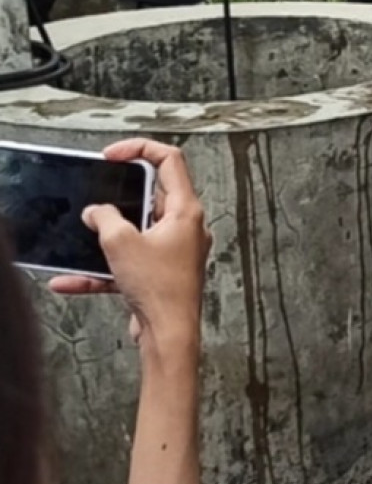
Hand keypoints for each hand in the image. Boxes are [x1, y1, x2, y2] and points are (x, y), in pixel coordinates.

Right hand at [49, 139, 210, 345]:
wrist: (169, 333)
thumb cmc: (161, 289)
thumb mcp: (121, 242)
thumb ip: (105, 218)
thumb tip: (97, 212)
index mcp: (186, 210)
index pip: (170, 161)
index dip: (141, 149)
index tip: (114, 155)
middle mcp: (186, 227)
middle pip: (153, 195)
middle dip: (121, 195)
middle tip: (99, 196)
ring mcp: (175, 250)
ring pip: (137, 230)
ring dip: (109, 235)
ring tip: (87, 237)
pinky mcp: (162, 272)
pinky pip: (129, 261)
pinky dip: (103, 267)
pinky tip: (72, 279)